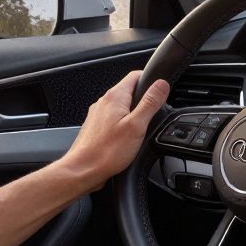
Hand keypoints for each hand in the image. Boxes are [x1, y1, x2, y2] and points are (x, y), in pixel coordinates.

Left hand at [59, 70, 169, 192]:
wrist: (83, 170)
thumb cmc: (106, 152)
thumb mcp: (137, 125)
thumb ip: (150, 103)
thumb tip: (162, 84)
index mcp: (115, 97)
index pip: (136, 75)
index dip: (151, 80)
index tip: (161, 91)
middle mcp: (104, 102)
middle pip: (129, 91)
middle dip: (143, 100)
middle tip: (154, 115)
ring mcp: (98, 114)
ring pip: (121, 106)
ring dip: (133, 114)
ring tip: (141, 130)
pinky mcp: (96, 127)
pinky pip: (114, 119)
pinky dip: (123, 124)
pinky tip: (127, 139)